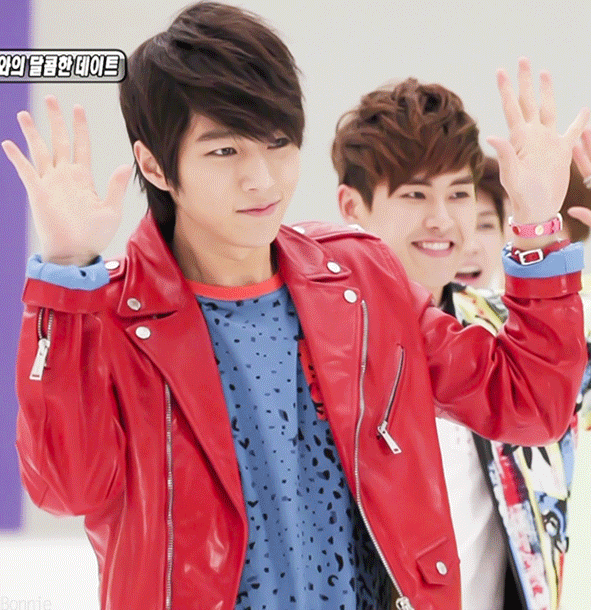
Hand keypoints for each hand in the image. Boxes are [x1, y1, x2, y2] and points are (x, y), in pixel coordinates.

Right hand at [1, 96, 131, 265]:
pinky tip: (7, 143)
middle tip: (51, 98)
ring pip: (40, 150)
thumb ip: (116, 187)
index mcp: (84, 178)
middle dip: (56, 119)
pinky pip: (26, 171)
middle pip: (59, 140)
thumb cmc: (94, 235)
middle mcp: (65, 176)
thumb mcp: (111, 210)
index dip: (79, 126)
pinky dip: (16, 157)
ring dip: (32, 133)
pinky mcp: (38, 193)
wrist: (75, 253)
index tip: (78, 107)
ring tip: (25, 114)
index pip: (82, 145)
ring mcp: (50, 183)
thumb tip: (125, 164)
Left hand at [488, 58, 588, 234]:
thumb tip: (491, 135)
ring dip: (546, 91)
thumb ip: (505, 155)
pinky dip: (579, 121)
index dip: (506, 89)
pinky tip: (583, 110)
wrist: (538, 209)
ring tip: (545, 72)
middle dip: (525, 81)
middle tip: (522, 59)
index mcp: (520, 139)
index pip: (512, 108)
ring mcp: (548, 142)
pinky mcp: (562, 151)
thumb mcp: (512, 175)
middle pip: (529, 102)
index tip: (499, 71)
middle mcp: (533, 136)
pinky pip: (573, 131)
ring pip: (548, 109)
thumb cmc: (522, 196)